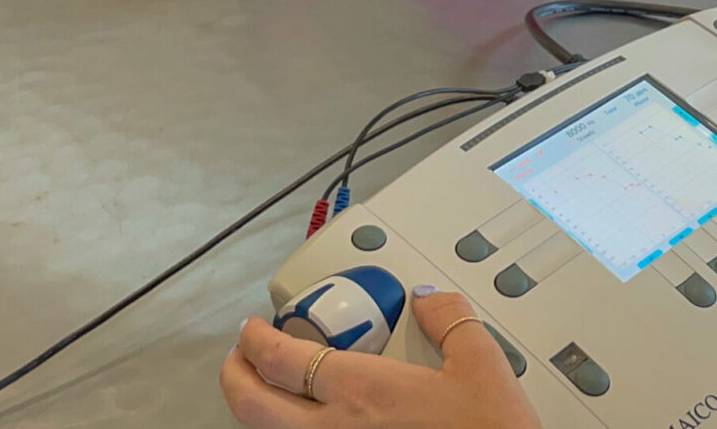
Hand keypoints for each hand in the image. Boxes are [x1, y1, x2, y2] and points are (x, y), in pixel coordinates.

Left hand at [221, 287, 541, 428]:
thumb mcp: (481, 363)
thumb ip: (450, 320)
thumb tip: (429, 300)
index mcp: (363, 391)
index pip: (281, 359)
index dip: (256, 338)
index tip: (255, 326)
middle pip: (252, 405)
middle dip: (235, 374)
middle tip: (238, 355)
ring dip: (257, 408)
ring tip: (266, 389)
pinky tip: (307, 424)